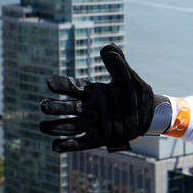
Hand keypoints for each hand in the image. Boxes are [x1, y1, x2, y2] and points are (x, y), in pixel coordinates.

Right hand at [40, 44, 157, 152]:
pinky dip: (67, 145)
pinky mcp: (97, 138)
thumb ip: (117, 64)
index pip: (72, 88)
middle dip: (54, 107)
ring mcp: (92, 124)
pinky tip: (55, 146)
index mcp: (92, 93)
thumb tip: (107, 46)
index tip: (50, 82)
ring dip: (55, 127)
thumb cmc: (136, 94)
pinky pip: (80, 143)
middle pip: (66, 108)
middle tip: (44, 105)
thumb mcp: (127, 78)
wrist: (149, 114)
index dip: (61, 85)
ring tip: (42, 126)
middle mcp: (88, 108)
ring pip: (68, 126)